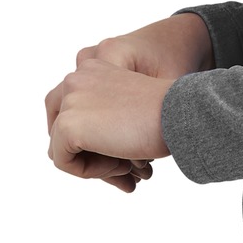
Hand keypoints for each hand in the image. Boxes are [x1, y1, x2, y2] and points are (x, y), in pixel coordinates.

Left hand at [46, 14, 212, 191]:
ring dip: (93, 164)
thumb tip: (77, 156)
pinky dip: (90, 171)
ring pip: (61, 148)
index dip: (92, 140)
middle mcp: (74, 79)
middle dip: (88, 155)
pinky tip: (121, 163)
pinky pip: (63, 162)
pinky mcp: (67, 126)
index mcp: (91, 69)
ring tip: (127, 168)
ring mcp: (68, 101)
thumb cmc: (168, 113)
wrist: (182, 113)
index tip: (123, 158)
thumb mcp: (130, 109)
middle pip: (62, 130)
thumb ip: (103, 120)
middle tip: (123, 173)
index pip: (73, 111)